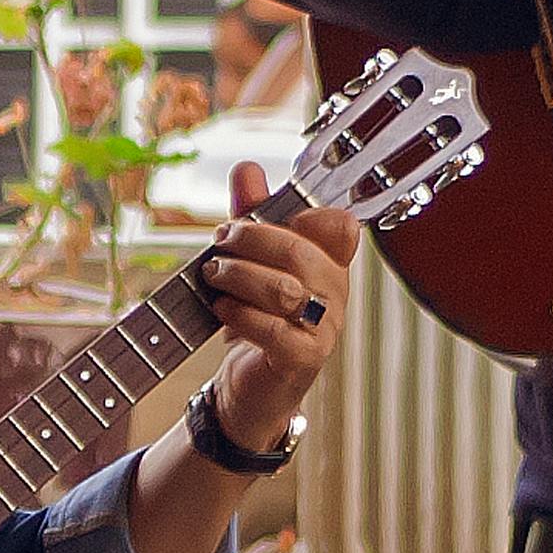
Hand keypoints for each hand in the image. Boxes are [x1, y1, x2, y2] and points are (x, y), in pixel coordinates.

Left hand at [195, 170, 353, 449]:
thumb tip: (248, 168)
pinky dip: (240, 314)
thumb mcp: (252, 261)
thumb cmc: (256, 318)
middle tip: (219, 242)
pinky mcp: (303, 359)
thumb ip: (253, 216)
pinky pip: (274, 330)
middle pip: (300, 251)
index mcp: (330, 264)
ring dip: (238, 275)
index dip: (303, 215)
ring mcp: (324, 329)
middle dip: (250, 240)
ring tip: (213, 275)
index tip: (258, 218)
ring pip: (284, 289)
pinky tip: (221, 309)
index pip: (340, 226)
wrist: (249, 384)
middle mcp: (335, 294)